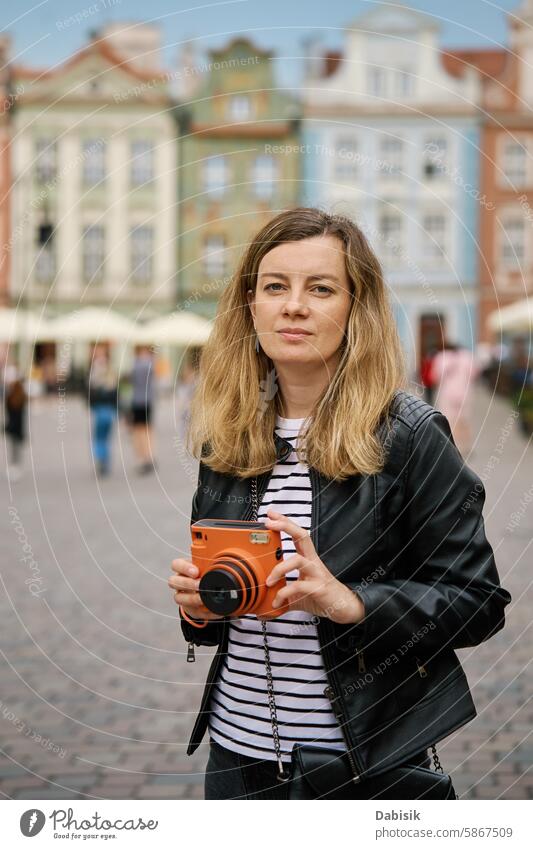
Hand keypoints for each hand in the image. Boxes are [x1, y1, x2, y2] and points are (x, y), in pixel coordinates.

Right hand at [168, 558, 223, 620]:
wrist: (206, 592)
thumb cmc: (207, 575)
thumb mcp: (208, 567)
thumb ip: (212, 563)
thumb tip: (229, 558)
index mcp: (184, 568)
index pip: (176, 564)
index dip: (184, 567)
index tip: (196, 571)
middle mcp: (179, 581)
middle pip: (173, 581)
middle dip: (187, 583)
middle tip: (200, 585)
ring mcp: (182, 595)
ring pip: (178, 597)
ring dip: (192, 598)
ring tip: (204, 599)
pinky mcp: (188, 608)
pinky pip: (193, 611)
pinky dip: (205, 612)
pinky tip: (214, 610)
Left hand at [262, 507, 364, 624]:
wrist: (343, 608)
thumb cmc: (320, 596)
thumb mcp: (298, 592)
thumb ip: (281, 594)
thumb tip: (264, 604)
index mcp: (307, 559)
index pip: (296, 534)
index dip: (284, 522)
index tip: (271, 514)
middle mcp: (312, 562)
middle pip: (302, 535)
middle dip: (285, 525)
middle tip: (269, 522)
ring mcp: (316, 574)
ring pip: (297, 560)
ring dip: (278, 569)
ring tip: (268, 582)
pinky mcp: (318, 588)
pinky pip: (298, 586)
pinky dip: (283, 595)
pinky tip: (277, 603)